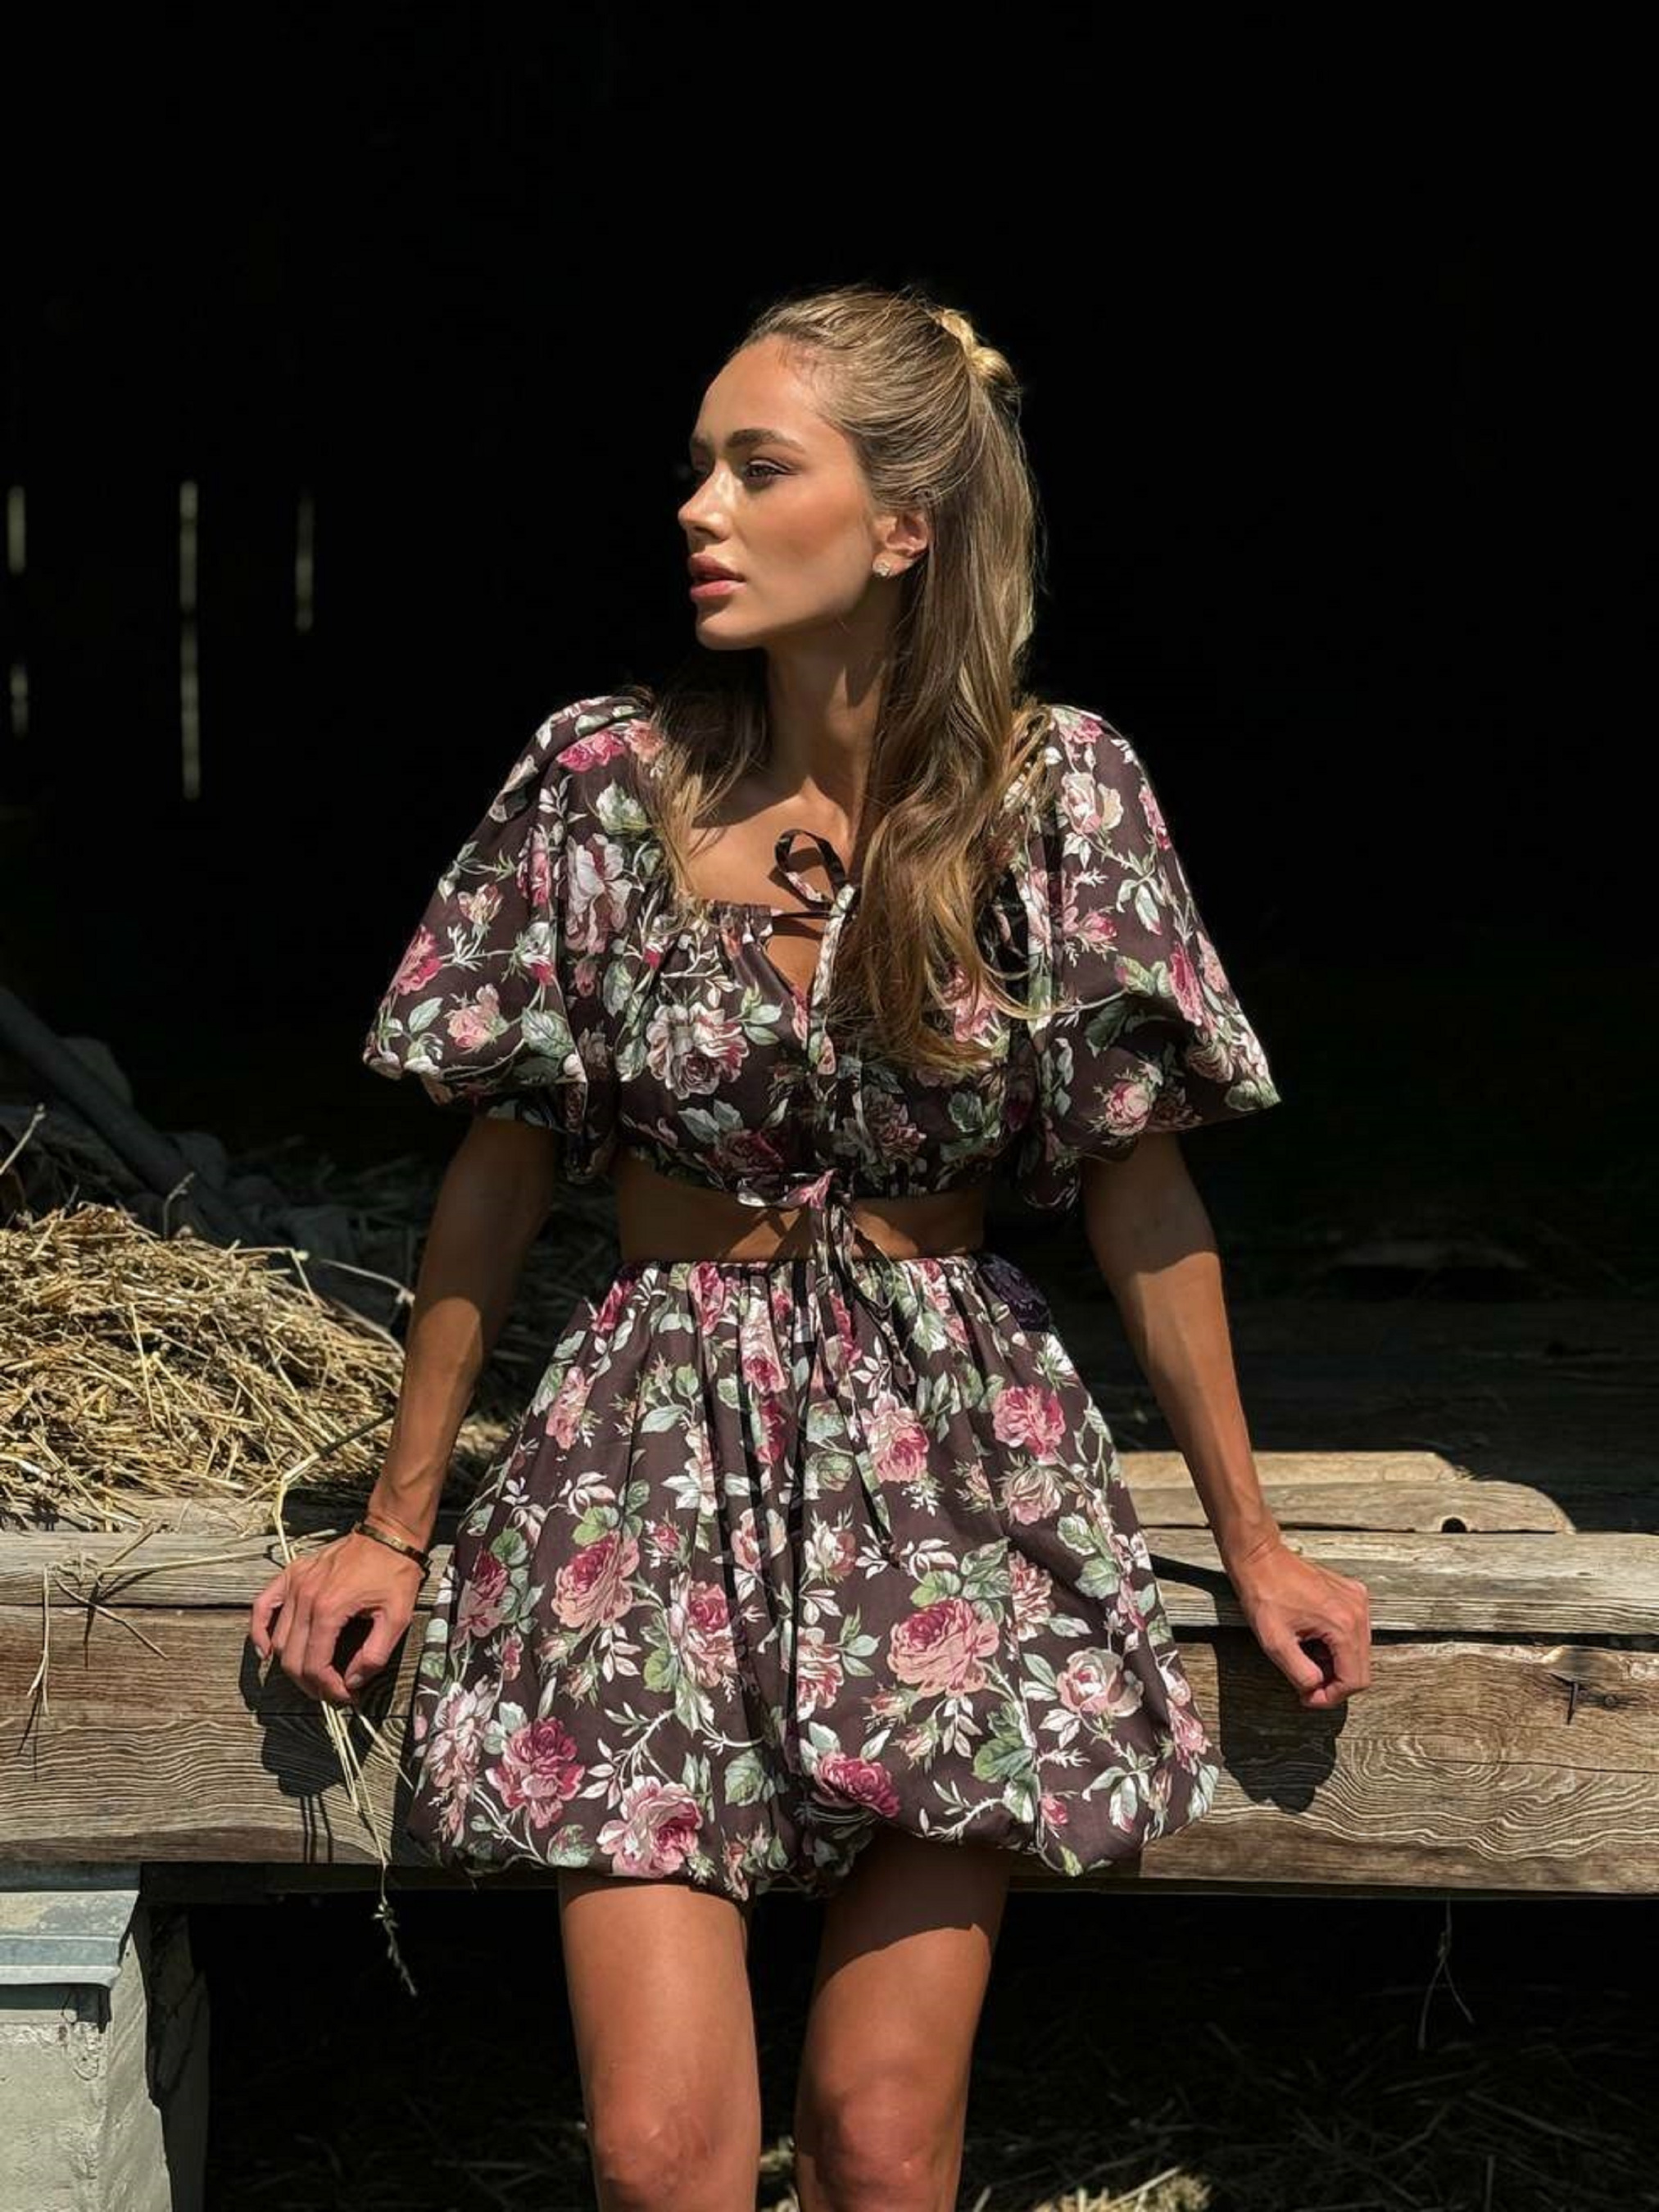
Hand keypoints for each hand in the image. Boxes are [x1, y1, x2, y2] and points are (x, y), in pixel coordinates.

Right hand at [248, 1531, 422, 1710]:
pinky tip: (265, 1651)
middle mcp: (305, 1597)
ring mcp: (295, 1583)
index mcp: (330, 1609)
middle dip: (310, 1684)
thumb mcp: (397, 1617)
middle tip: (330, 1691)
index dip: (327, 1689)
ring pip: (277, 1639)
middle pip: (292, 1658)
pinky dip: (258, 1630)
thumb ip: (374, 1655)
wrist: (389, 1535)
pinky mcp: (292, 1573)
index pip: (314, 1665)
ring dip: (291, 1665)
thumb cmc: (395, 1573)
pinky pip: (263, 1605)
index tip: (345, 1696)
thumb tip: (351, 1682)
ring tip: (313, 1676)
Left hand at [1224, 1532, 1372, 1709]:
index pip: (1355, 1680)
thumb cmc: (1264, 1595)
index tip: (1308, 1697)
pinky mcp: (1354, 1593)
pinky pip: (1355, 1631)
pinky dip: (1338, 1644)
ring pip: (1359, 1651)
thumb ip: (1301, 1674)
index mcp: (1343, 1625)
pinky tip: (1313, 1639)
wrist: (1261, 1557)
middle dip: (1334, 1682)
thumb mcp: (1275, 1643)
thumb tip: (1316, 1690)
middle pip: (1361, 1668)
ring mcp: (1359, 1599)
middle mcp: (1358, 1612)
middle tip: (1306, 1683)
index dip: (1331, 1697)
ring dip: (1336, 1663)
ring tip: (1305, 1656)